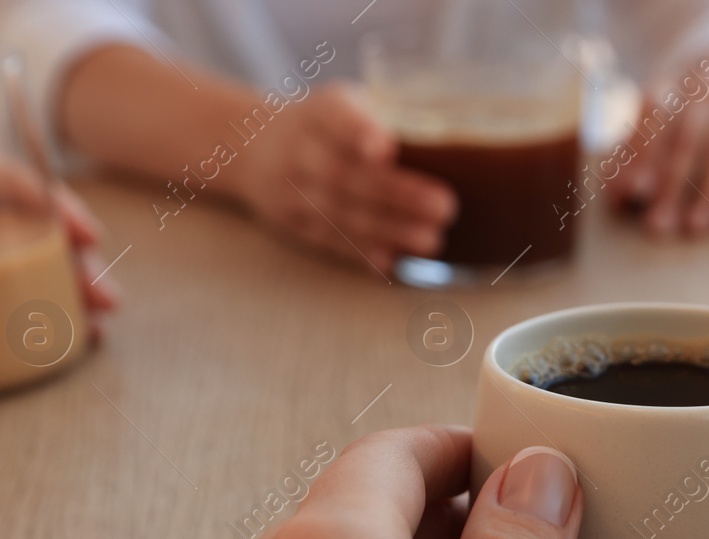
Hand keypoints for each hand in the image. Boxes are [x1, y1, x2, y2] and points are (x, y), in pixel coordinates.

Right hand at [229, 84, 456, 274]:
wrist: (249, 145)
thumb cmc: (325, 125)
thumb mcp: (345, 105)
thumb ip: (386, 119)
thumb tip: (460, 150)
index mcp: (318, 110)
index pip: (335, 116)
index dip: (358, 131)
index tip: (385, 147)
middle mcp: (299, 148)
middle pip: (345, 174)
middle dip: (397, 194)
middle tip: (445, 207)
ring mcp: (290, 189)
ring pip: (339, 213)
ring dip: (388, 230)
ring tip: (432, 240)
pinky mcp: (292, 223)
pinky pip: (327, 240)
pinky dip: (360, 253)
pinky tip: (391, 263)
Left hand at [608, 54, 708, 236]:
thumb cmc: (680, 111)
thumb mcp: (653, 119)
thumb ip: (630, 155)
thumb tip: (616, 197)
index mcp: (671, 86)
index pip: (654, 111)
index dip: (644, 150)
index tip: (635, 189)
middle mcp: (707, 93)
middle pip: (688, 138)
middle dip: (672, 185)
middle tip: (657, 226)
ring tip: (695, 228)